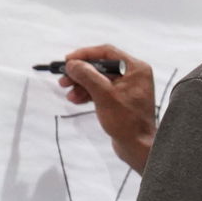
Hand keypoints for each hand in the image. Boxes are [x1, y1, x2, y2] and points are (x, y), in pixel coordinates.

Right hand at [61, 44, 156, 172]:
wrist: (138, 148)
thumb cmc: (126, 122)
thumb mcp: (104, 95)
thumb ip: (87, 76)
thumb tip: (72, 64)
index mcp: (136, 68)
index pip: (106, 52)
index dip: (85, 55)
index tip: (68, 61)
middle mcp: (134, 75)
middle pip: (101, 66)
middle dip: (81, 74)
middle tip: (63, 80)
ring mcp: (128, 88)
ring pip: (99, 79)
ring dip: (82, 85)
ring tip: (69, 94)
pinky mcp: (121, 100)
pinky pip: (101, 91)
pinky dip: (88, 94)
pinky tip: (76, 100)